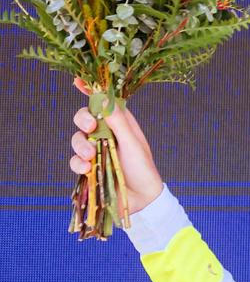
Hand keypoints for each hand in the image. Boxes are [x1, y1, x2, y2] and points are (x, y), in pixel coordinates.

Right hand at [68, 77, 164, 212]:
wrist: (142, 200)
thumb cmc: (143, 169)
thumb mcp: (132, 143)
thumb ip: (118, 122)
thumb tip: (104, 96)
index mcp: (121, 125)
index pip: (103, 104)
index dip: (91, 92)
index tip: (78, 81)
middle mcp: (107, 135)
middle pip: (84, 118)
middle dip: (82, 120)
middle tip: (90, 127)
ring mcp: (96, 151)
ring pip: (76, 139)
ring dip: (80, 146)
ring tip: (90, 156)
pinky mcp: (89, 168)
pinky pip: (75, 161)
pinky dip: (78, 163)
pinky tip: (87, 169)